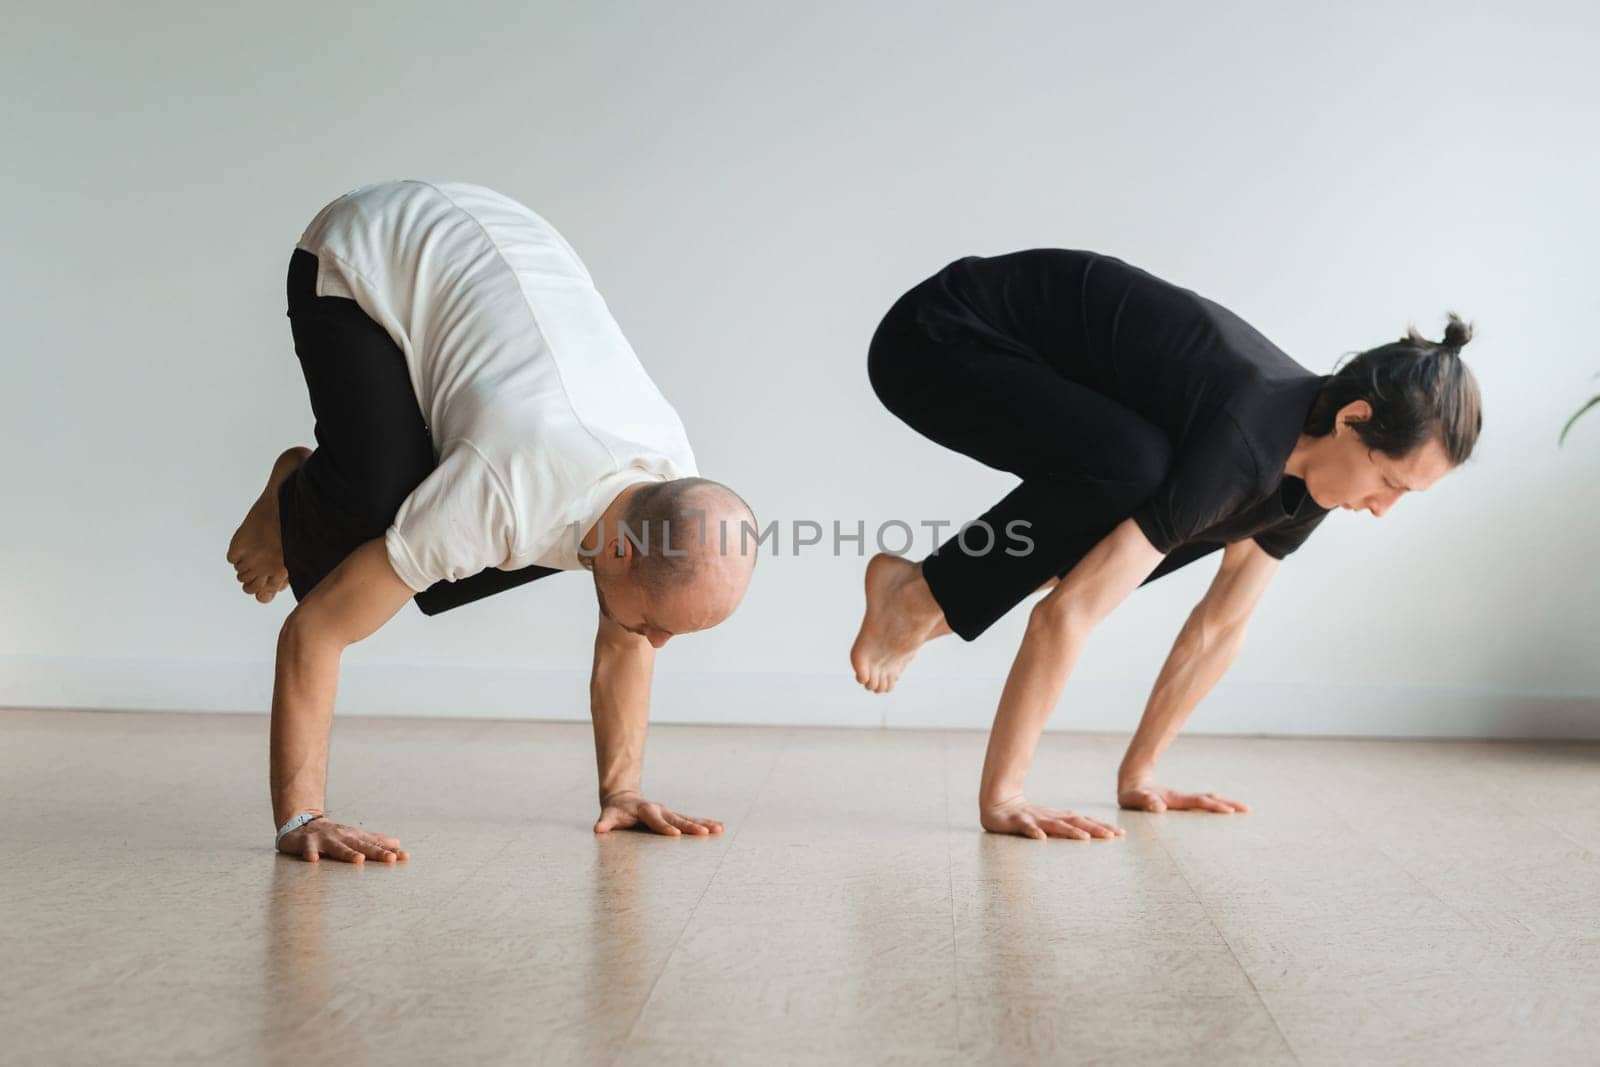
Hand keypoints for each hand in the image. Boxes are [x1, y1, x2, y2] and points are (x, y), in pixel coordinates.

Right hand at [276, 817, 408, 862]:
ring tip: (359, 859)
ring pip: (337, 847)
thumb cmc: (333, 834)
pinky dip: (310, 853)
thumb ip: (374, 841)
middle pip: (361, 845)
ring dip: (348, 853)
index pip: (375, 844)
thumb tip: (397, 844)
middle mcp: (342, 836)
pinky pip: (308, 849)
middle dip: (376, 852)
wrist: (302, 823)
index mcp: (355, 837)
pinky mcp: (306, 843)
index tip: (405, 857)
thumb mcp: (354, 836)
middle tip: (391, 859)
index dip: (389, 851)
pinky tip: (313, 860)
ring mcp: (325, 839)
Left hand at [594, 792, 723, 836]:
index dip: (664, 828)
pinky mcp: (674, 817)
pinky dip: (704, 823)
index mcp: (645, 810)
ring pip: (688, 818)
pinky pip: (691, 820)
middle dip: (691, 826)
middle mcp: (660, 810)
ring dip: (704, 824)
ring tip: (719, 829)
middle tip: (705, 833)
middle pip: (677, 819)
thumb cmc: (616, 811)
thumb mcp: (608, 815)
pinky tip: (719, 828)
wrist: (623, 798)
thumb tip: (598, 830)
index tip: (675, 835)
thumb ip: (605, 822)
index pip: (656, 821)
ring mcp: (669, 812)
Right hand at [980, 797, 1124, 840]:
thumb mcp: (1049, 823)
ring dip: (1070, 831)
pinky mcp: (1018, 822)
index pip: (1084, 821)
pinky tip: (1041, 839)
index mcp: (1059, 817)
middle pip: (1076, 822)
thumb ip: (1066, 829)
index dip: (1102, 826)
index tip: (1120, 833)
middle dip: (1094, 829)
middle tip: (1112, 836)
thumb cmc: (1027, 816)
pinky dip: (1034, 833)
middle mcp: (1051, 817)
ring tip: (1084, 838)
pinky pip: (1026, 828)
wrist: (998, 803)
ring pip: (1055, 825)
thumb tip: (1090, 836)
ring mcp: (1035, 818)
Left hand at [1118, 783, 1249, 813]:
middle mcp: (1181, 798)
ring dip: (1223, 804)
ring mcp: (1181, 800)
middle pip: (1208, 800)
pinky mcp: (1179, 802)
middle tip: (1246, 809)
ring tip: (1240, 809)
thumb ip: (1145, 801)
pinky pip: (1200, 803)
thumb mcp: (1134, 799)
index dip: (1213, 806)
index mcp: (1174, 799)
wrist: (1131, 780)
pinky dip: (1213, 805)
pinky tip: (1220, 806)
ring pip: (1206, 801)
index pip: (1198, 802)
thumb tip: (1158, 807)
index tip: (1229, 811)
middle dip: (1227, 804)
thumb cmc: (1131, 794)